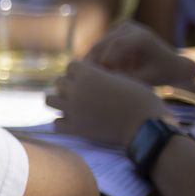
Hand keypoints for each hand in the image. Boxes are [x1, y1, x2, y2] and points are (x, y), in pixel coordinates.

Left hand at [47, 61, 170, 147]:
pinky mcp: (75, 128)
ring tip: (70, 104)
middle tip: (80, 92)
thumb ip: (102, 75)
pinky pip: (56, 123)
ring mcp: (73, 109)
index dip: (79, 71)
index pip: (70, 66)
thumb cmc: (140, 99)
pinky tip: (73, 122)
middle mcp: (76, 90)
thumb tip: (92, 73)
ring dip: (58, 101)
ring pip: (49, 100)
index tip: (88, 78)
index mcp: (89, 74)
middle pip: (58, 82)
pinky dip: (62, 122)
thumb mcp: (123, 78)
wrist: (145, 124)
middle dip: (68, 85)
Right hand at [84, 22, 194, 85]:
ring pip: (97, 47)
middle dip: (95, 65)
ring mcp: (120, 27)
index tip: (103, 80)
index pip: (116, 45)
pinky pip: (98, 47)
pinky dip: (97, 60)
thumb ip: (124, 79)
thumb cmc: (159, 74)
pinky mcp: (114, 31)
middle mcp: (130, 27)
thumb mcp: (145, 80)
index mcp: (143, 37)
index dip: (105, 62)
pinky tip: (104, 72)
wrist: (170, 64)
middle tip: (93, 83)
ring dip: (95, 64)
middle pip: (102, 44)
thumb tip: (100, 81)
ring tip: (102, 79)